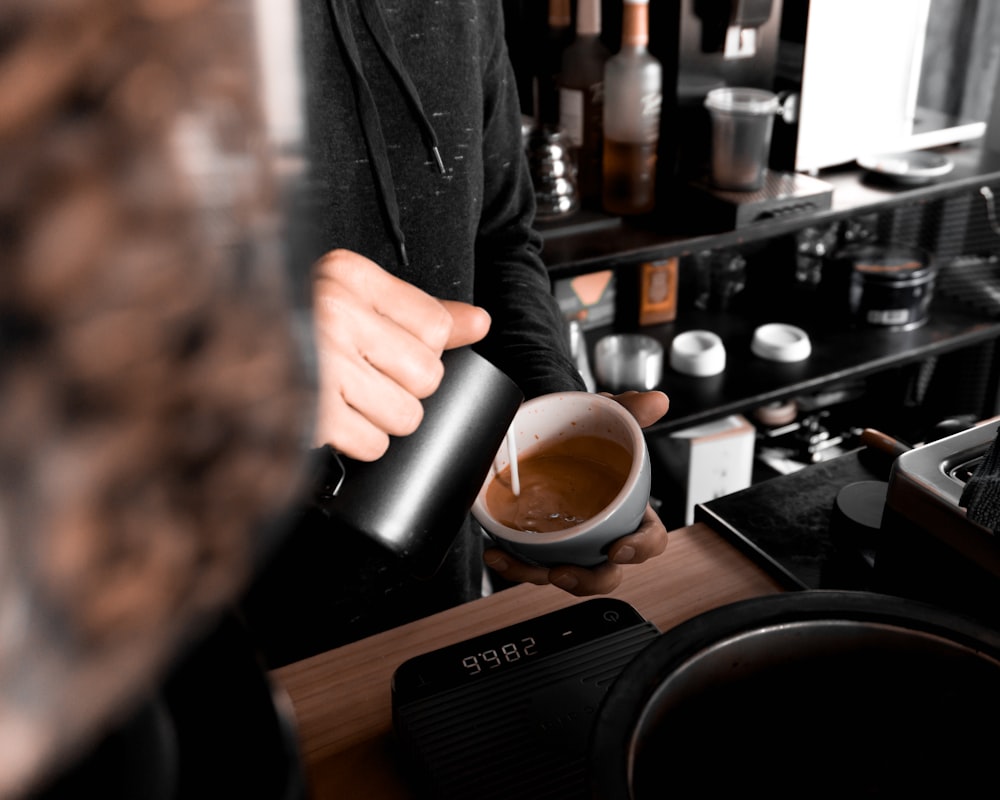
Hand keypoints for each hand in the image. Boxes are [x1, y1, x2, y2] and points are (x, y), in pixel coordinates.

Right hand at [311, 249, 490, 459]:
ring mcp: (321, 363)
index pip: (436, 326)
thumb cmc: (292, 331)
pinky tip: (334, 420)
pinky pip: (375, 445)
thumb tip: (480, 323)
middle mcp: (334, 312)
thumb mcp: (353, 302)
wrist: (209, 357)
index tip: (384, 347)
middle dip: (403, 388)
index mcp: (347, 275)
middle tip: (362, 377)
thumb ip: (420, 311)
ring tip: (346, 399)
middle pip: (428, 375)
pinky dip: (359, 444)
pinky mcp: (311, 413)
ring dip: (382, 419)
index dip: (419, 348)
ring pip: (407, 415)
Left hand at [483, 389, 669, 595]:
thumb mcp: (608, 417)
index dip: (640, 550)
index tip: (619, 549)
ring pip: (562, 574)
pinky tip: (497, 552)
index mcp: (630, 510)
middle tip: (562, 572)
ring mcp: (570, 542)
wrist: (549, 427)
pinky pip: (529, 563)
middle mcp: (602, 533)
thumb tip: (657, 401)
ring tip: (514, 562)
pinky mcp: (539, 543)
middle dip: (586, 580)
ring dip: (537, 576)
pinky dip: (512, 563)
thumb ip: (632, 411)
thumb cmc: (588, 432)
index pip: (650, 539)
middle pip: (606, 573)